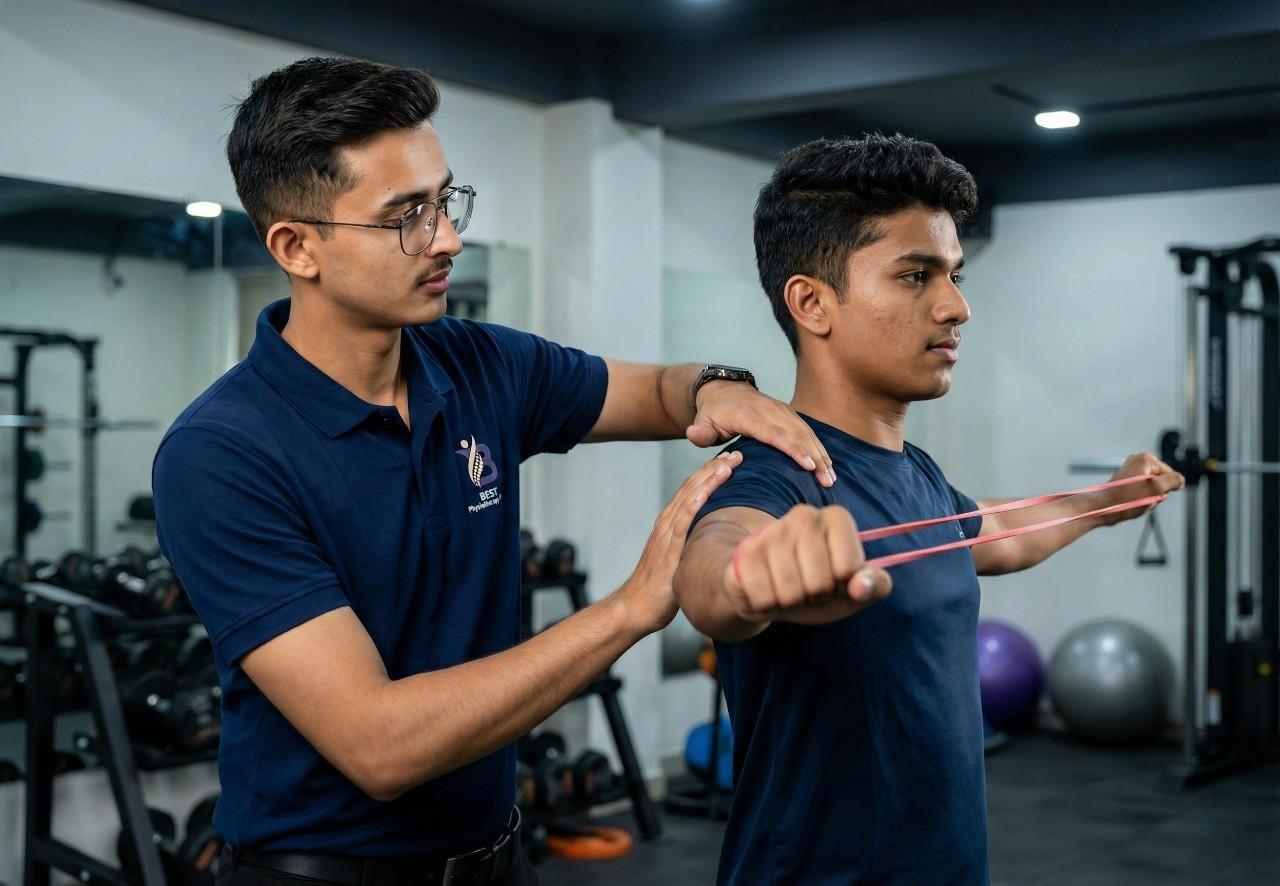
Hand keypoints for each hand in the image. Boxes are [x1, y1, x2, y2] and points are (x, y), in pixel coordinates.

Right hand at [615, 451, 743, 634]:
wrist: (638, 606)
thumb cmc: (662, 587)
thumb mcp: (682, 559)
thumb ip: (695, 545)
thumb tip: (718, 540)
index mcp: (672, 522)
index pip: (694, 489)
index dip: (712, 472)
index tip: (731, 459)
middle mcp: (667, 522)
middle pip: (693, 487)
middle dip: (715, 468)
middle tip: (736, 451)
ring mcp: (666, 534)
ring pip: (688, 498)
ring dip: (708, 479)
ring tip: (727, 463)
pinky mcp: (667, 549)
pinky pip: (680, 523)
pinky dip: (692, 505)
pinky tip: (703, 492)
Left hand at [686, 381, 834, 487]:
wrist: (724, 389)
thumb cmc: (713, 412)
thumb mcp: (702, 421)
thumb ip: (699, 432)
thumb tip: (692, 434)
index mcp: (750, 415)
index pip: (775, 434)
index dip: (793, 449)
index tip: (808, 465)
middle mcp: (770, 410)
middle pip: (796, 434)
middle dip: (814, 456)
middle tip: (826, 479)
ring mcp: (782, 410)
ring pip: (806, 432)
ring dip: (820, 454)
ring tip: (830, 477)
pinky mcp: (789, 414)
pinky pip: (807, 430)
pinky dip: (818, 447)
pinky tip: (827, 465)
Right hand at [723, 504, 891, 626]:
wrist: (768, 588)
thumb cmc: (818, 587)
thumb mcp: (853, 589)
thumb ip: (874, 586)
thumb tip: (861, 586)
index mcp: (837, 518)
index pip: (848, 569)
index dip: (843, 586)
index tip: (836, 579)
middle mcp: (804, 515)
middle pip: (819, 583)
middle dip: (815, 598)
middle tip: (809, 589)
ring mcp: (772, 530)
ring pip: (790, 593)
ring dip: (791, 604)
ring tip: (789, 591)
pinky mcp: (745, 551)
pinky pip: (763, 598)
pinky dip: (767, 606)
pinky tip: (768, 591)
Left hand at [1097, 452, 1185, 525]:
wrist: (1103, 508)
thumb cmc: (1126, 499)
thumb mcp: (1157, 489)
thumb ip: (1173, 481)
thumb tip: (1180, 480)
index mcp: (1146, 459)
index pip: (1171, 475)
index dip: (1166, 488)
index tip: (1154, 493)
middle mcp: (1137, 461)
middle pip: (1161, 481)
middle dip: (1157, 493)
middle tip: (1144, 498)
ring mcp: (1131, 471)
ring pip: (1152, 488)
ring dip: (1149, 498)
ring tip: (1137, 501)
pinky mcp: (1126, 481)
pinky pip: (1142, 491)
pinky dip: (1141, 499)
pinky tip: (1133, 503)